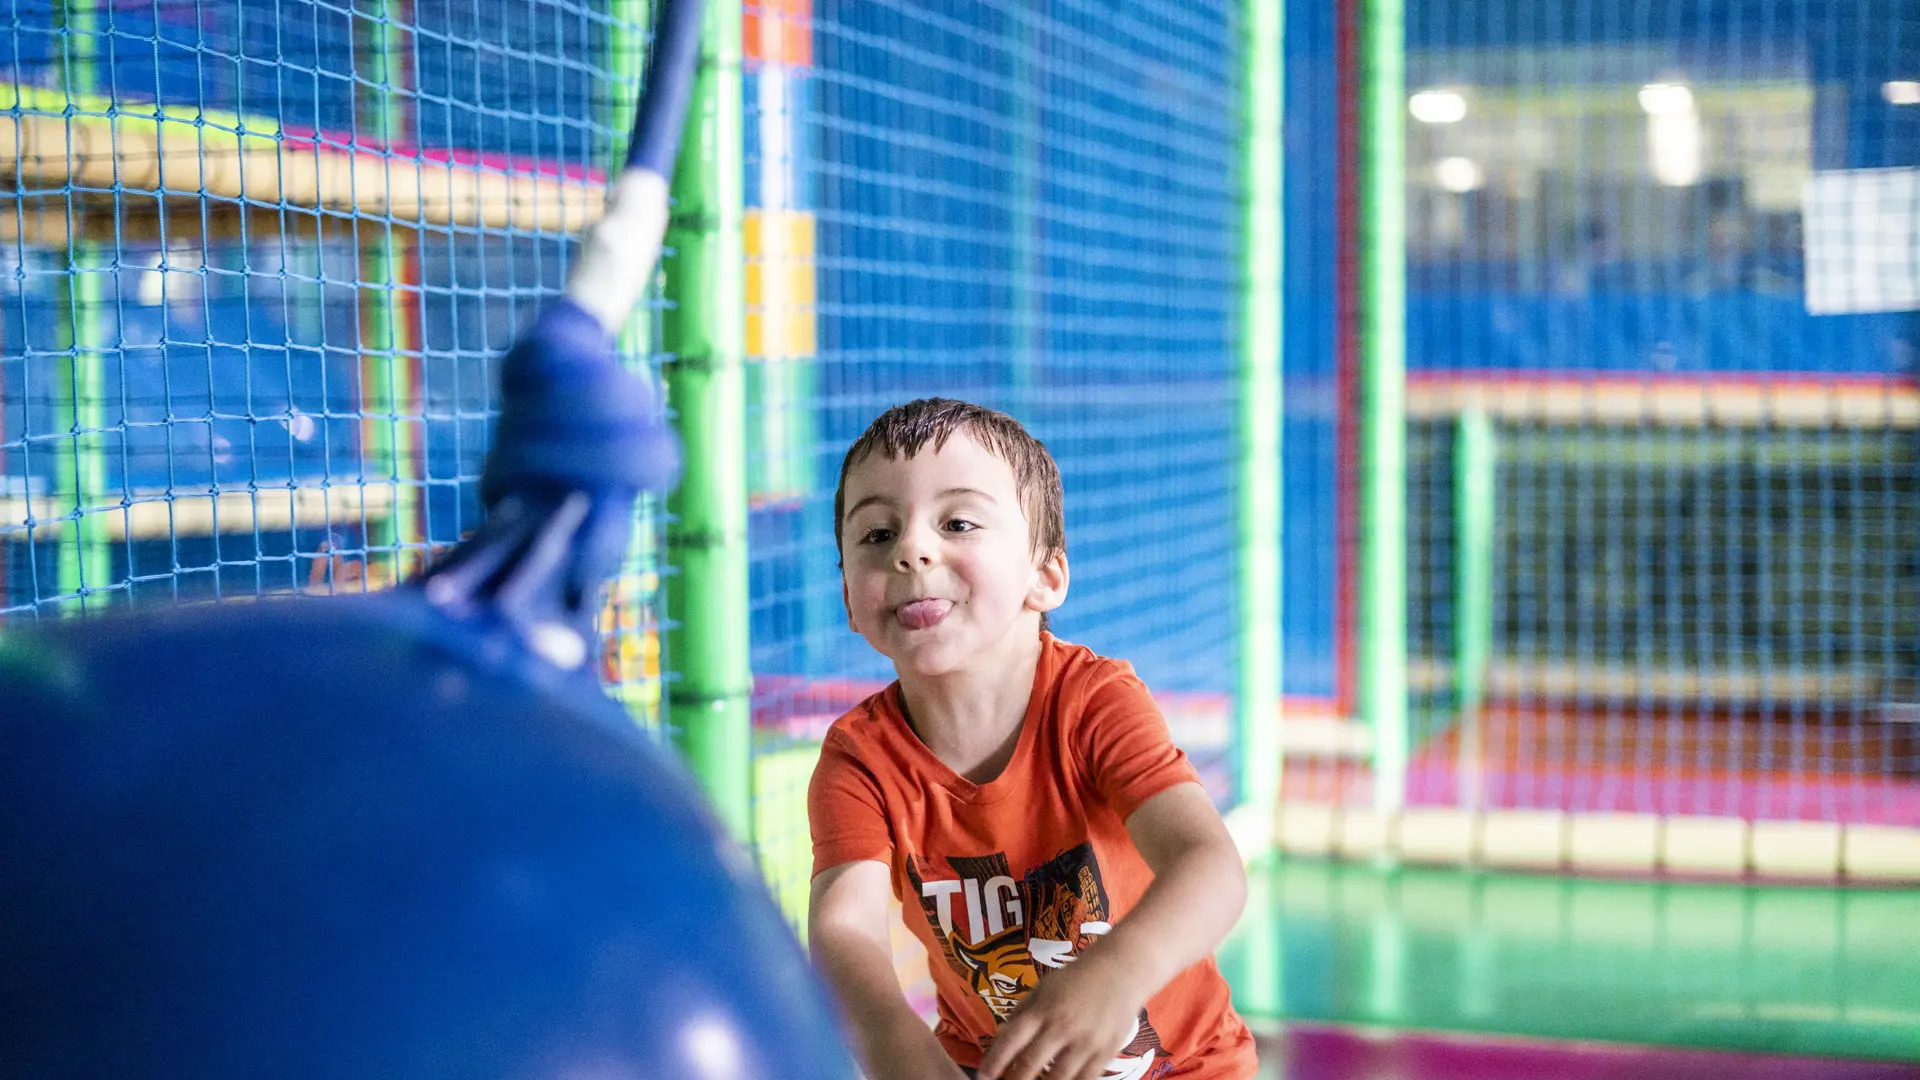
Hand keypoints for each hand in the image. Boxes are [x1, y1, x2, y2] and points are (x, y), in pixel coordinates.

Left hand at [975, 949, 1144, 1079]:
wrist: (1121, 970)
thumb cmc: (1076, 979)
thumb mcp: (1043, 988)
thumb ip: (1022, 1013)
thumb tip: (1001, 1039)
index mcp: (1043, 1009)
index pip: (1011, 1040)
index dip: (994, 1062)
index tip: (982, 1077)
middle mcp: (1061, 1027)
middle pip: (1030, 1065)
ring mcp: (1085, 1042)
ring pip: (1057, 1079)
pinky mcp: (1105, 1053)